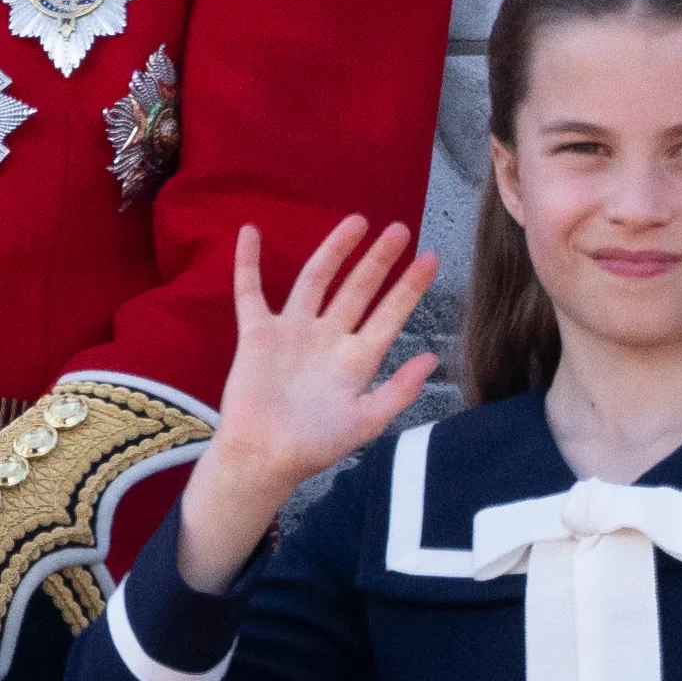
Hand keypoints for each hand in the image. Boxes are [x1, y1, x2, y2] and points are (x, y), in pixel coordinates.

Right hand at [179, 216, 438, 592]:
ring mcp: (292, 333)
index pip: (389, 314)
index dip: (409, 288)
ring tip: (357, 222)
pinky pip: (251, 292)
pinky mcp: (258, 335)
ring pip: (316, 280)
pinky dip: (248, 263)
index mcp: (356, 359)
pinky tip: (251, 233)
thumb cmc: (314, 446)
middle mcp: (327, 339)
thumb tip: (433, 358)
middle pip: (357, 289)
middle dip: (378, 261)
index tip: (431, 258)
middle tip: (400, 229)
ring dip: (334, 250)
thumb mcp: (367, 421)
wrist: (264, 457)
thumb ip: (399, 390)